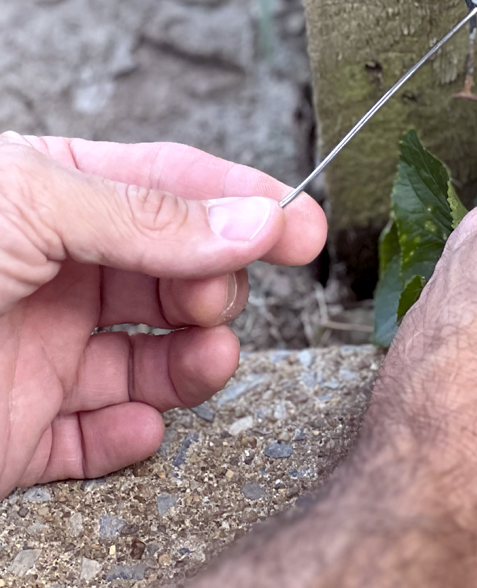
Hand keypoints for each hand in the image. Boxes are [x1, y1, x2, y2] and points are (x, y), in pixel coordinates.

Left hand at [0, 133, 325, 496]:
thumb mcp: (30, 204)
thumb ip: (147, 214)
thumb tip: (250, 220)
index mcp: (54, 195)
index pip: (174, 187)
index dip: (244, 203)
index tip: (301, 225)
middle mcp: (56, 271)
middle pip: (176, 272)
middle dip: (216, 283)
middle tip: (222, 294)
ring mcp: (41, 350)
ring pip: (155, 355)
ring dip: (196, 361)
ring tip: (205, 361)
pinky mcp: (19, 430)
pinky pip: (99, 436)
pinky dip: (132, 435)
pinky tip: (134, 426)